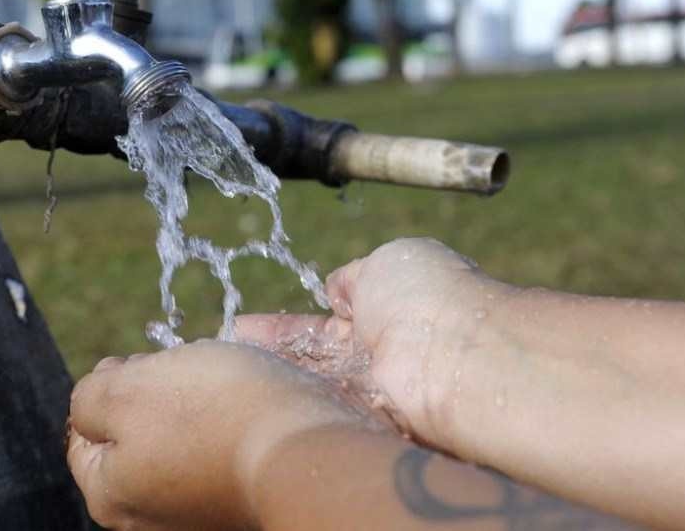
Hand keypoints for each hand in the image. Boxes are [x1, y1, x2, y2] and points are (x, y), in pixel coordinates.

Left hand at [67, 340, 380, 529]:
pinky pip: (223, 451)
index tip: (141, 364)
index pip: (83, 432)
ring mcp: (199, 513)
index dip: (109, 384)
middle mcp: (150, 518)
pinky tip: (248, 408)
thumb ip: (89, 396)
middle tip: (185, 373)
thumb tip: (95, 399)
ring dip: (197, 405)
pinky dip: (231, 424)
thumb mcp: (126, 388)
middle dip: (155, 393)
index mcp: (110, 495)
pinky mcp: (241, 500)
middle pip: (135, 435)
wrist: (308, 448)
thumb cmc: (212, 414)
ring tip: (224, 386)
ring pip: (181, 438)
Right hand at [236, 238, 513, 448]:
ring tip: (225, 372)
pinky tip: (249, 396)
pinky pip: (320, 410)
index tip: (246, 325)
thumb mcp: (385, 262)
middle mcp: (380, 353)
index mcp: (389, 307)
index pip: (327, 320)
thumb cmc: (427, 297)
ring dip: (273, 377)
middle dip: (271, 353)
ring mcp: (373, 390)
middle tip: (227, 351)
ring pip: (313, 383)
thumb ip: (354, 277)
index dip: (286, 325)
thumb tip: (336, 289)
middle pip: (313, 357)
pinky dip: (288, 402)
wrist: (458, 358)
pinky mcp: (368, 423)